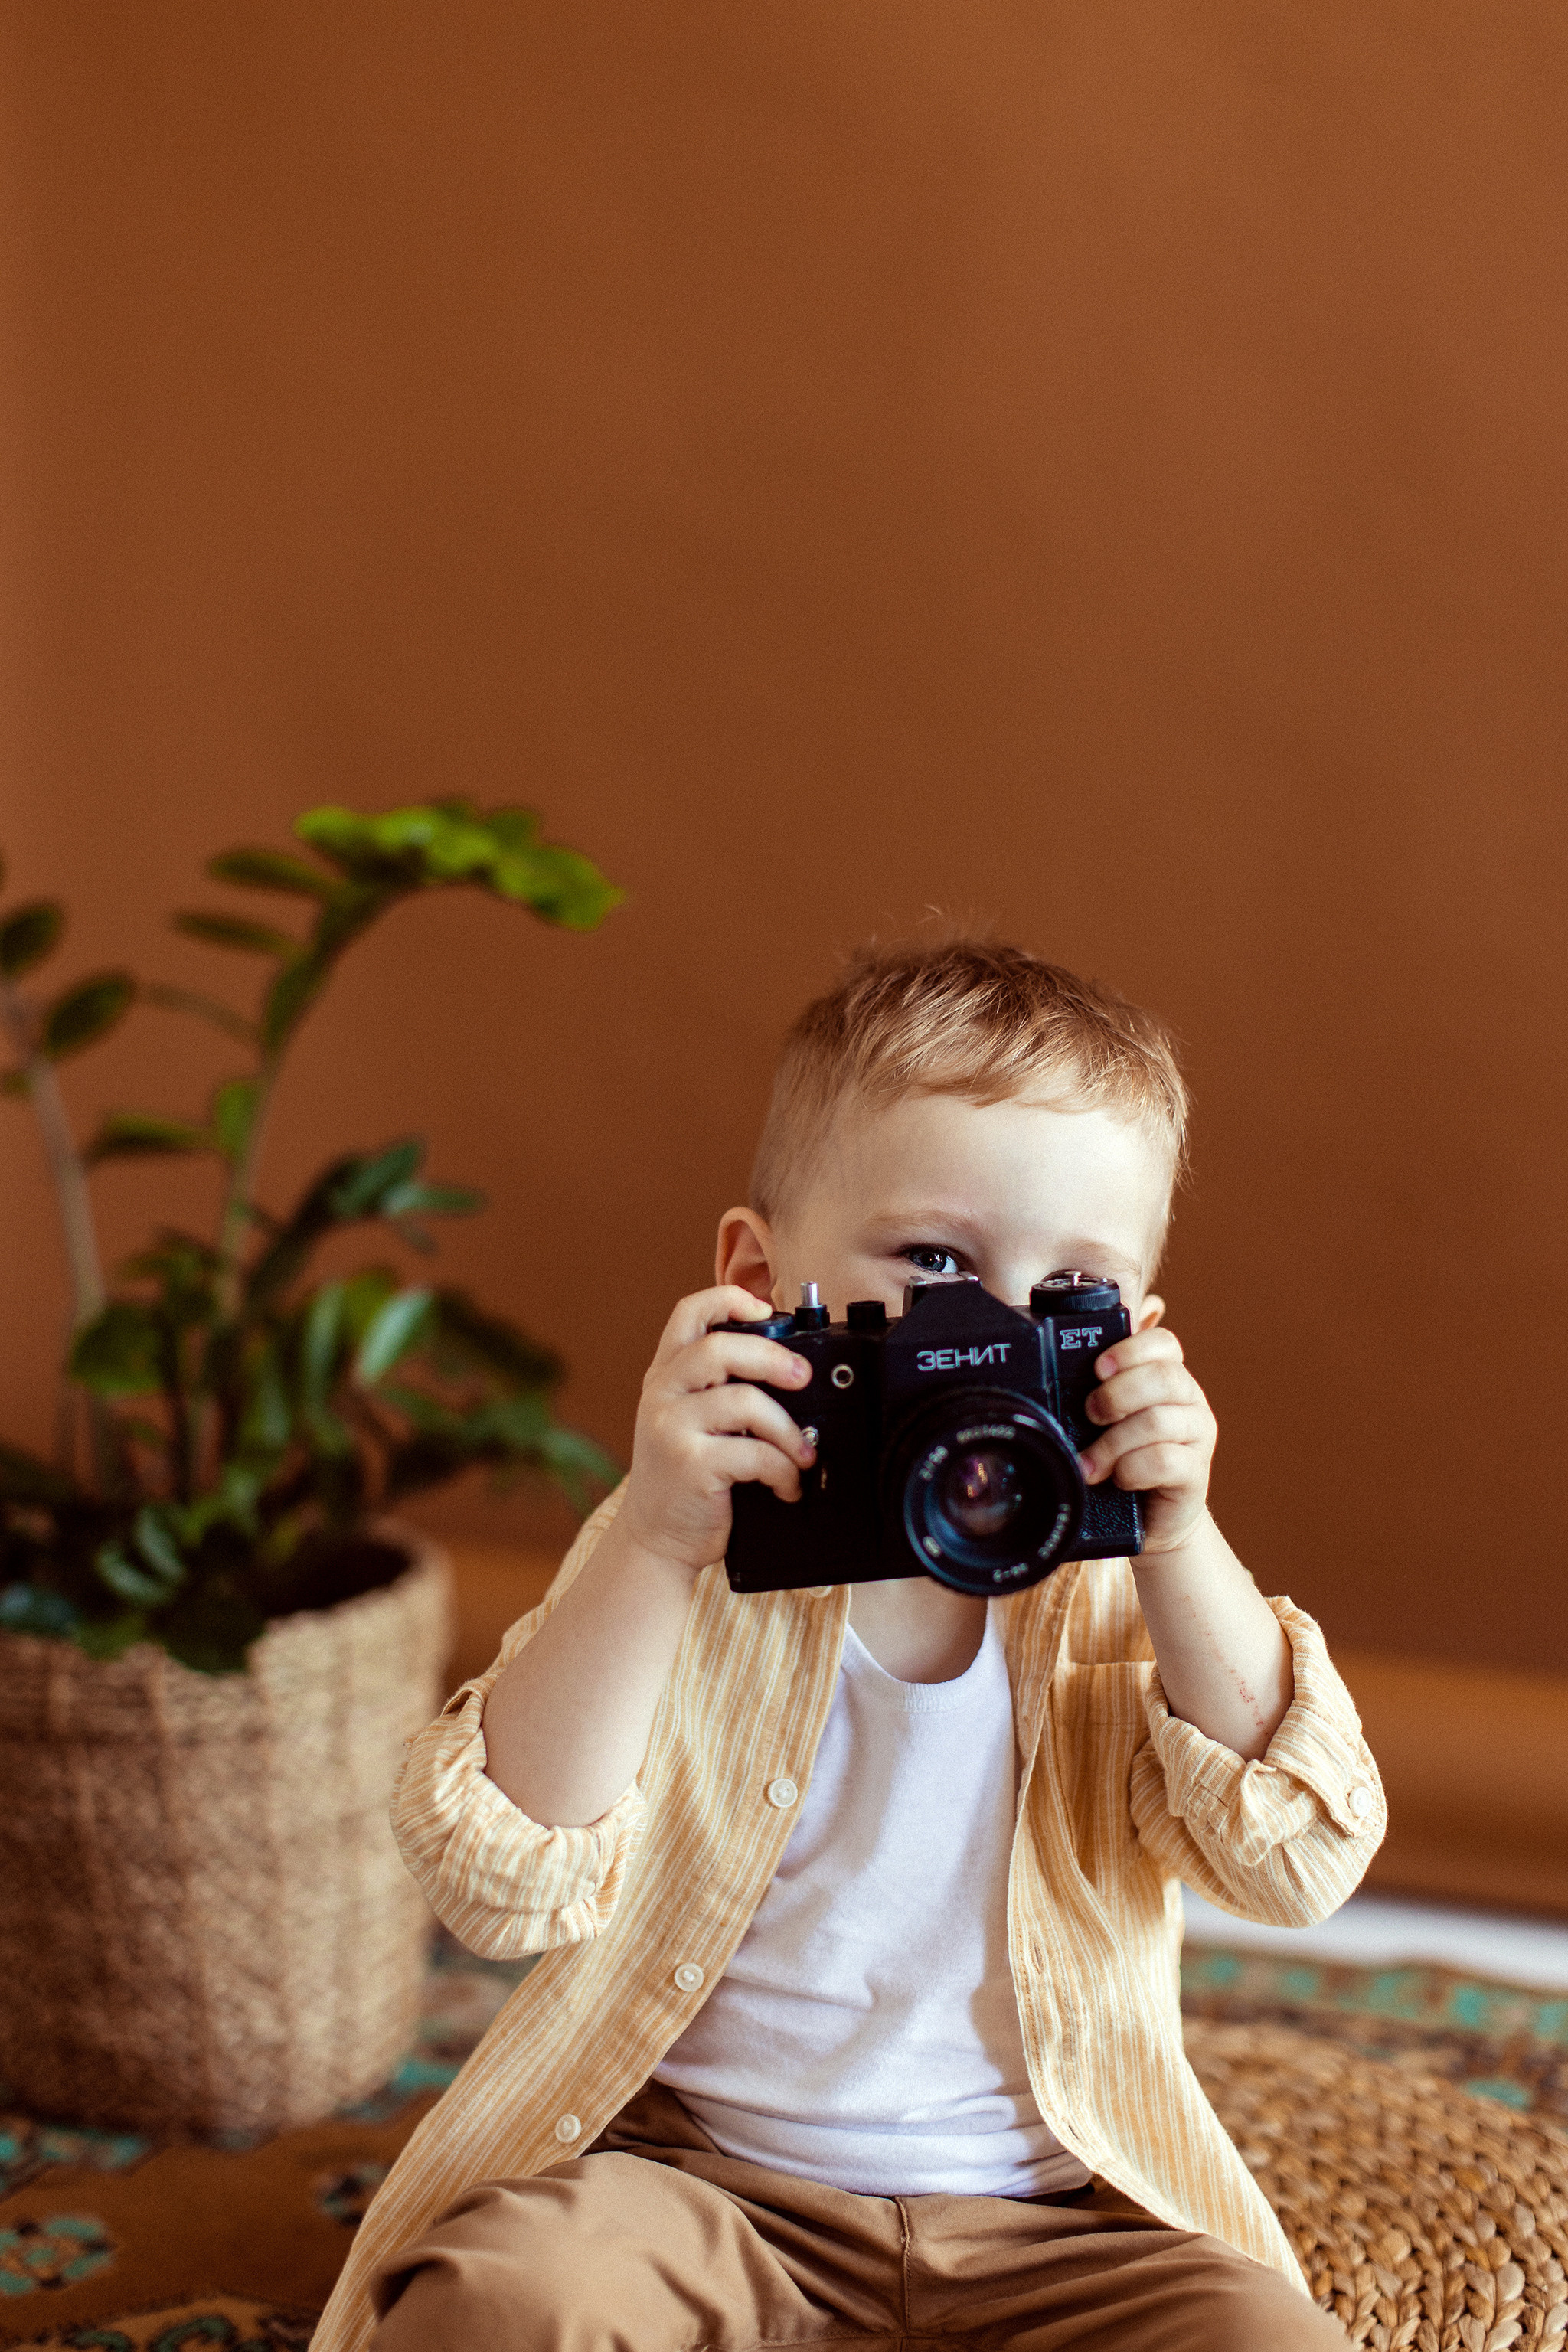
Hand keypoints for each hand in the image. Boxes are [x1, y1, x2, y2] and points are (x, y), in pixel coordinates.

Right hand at [615, 1285, 817, 1578]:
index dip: (730, 1299)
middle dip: (773, 1358)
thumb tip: (792, 1365)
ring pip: (745, 1402)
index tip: (767, 1311)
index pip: (690, 1313)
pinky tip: (786, 1484)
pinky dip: (783, 1469)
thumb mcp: (688, 1420)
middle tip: (803, 1377)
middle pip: (720, 1348)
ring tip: (803, 1453)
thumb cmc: (684, 1478)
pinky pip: (754, 1453)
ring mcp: (671, 1428)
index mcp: (665, 1374)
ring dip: (788, 1430)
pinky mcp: (690, 1465)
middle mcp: (662, 1394)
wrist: (655, 1539)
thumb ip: (719, 1388)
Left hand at [1079, 1325, 1216, 1555]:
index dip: (1129, 1351)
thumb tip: (1045, 1381)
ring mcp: (1197, 1435)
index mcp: (1166, 1378)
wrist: (1151, 1519)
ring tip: (1092, 1464)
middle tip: (1091, 1415)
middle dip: (1117, 1395)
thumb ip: (1093, 1396)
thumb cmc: (1121, 1461)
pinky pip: (1166, 1460)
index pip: (1162, 1343)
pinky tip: (1120, 1479)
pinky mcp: (1196, 1472)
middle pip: (1164, 1377)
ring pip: (1159, 1421)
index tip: (1098, 1369)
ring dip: (1114, 1443)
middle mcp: (1188, 1401)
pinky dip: (1133, 1469)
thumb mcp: (1104, 1424)